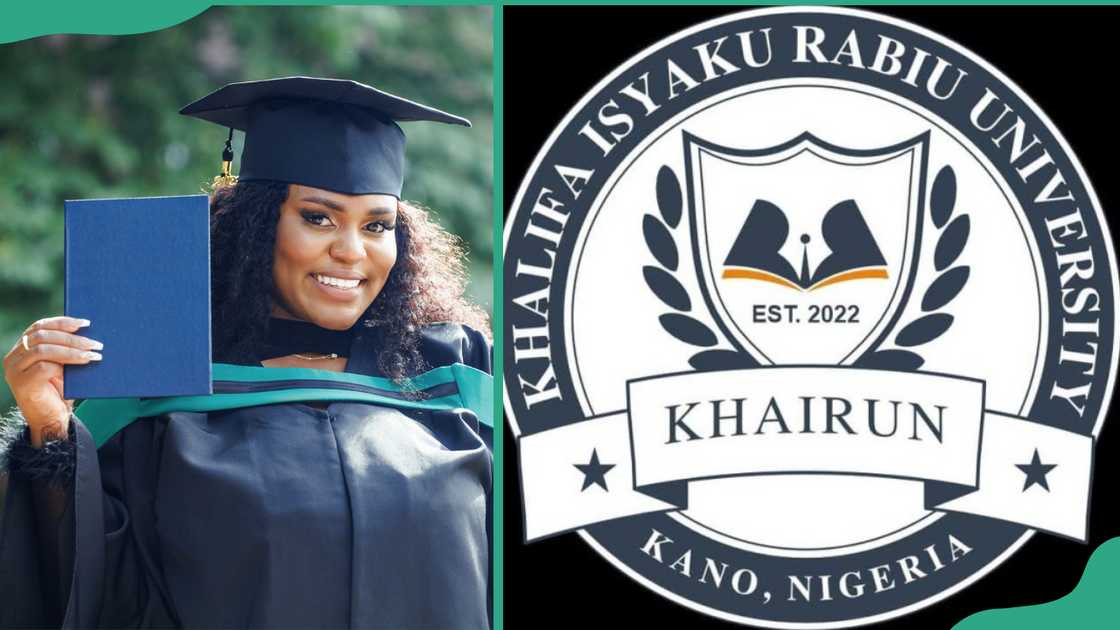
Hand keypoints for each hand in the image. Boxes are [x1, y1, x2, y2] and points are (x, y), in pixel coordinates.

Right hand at [2, 317, 102, 446]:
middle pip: (42, 336)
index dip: (62, 322)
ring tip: (93, 355)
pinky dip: (64, 365)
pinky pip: (44, 367)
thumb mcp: (62, 366)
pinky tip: (81, 366)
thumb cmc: (60, 392)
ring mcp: (15, 370)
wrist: (52, 421)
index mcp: (21, 349)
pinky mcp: (21, 383)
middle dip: (72, 338)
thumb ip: (64, 350)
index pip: (39, 327)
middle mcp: (14, 357)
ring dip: (72, 350)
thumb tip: (88, 332)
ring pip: (43, 349)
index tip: (85, 323)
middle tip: (95, 343)